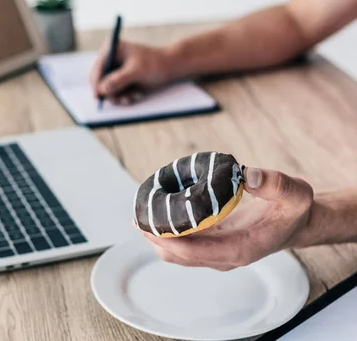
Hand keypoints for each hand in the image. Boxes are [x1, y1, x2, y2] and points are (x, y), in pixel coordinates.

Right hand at [90, 40, 171, 104]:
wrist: (170, 67)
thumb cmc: (155, 63)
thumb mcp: (136, 71)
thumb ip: (118, 80)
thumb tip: (101, 89)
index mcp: (111, 50)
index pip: (97, 69)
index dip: (96, 83)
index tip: (99, 96)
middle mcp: (110, 60)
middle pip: (99, 82)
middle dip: (111, 93)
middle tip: (122, 100)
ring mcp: (115, 72)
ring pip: (108, 91)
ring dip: (120, 97)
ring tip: (133, 97)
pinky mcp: (121, 82)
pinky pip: (117, 95)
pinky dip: (126, 97)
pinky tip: (138, 94)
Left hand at [139, 167, 313, 270]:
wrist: (294, 221)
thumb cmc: (292, 209)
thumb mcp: (295, 192)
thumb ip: (276, 184)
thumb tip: (248, 176)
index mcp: (240, 249)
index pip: (196, 252)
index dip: (170, 241)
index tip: (149, 226)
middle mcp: (224, 256)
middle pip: (178, 255)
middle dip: (155, 238)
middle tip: (137, 215)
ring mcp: (215, 252)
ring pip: (176, 253)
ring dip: (156, 236)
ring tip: (140, 213)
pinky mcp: (210, 244)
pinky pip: (181, 243)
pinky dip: (166, 232)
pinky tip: (155, 213)